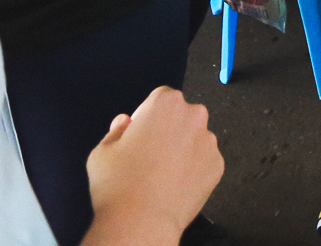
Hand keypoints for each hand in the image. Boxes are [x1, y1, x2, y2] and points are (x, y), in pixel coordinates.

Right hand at [82, 87, 221, 245]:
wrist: (142, 222)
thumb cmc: (118, 184)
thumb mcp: (102, 151)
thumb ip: (116, 130)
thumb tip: (125, 122)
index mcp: (166, 103)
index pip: (161, 98)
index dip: (148, 115)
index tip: (139, 134)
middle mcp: (194, 116)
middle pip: (182, 116)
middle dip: (169, 129)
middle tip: (150, 155)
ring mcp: (209, 141)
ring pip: (195, 138)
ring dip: (183, 148)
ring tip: (162, 174)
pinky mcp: (218, 166)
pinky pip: (204, 161)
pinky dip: (193, 169)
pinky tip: (175, 185)